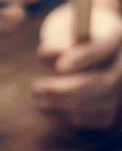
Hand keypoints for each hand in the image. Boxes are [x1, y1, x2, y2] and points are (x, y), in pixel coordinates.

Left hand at [32, 0, 121, 128]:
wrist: (83, 56)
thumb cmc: (69, 39)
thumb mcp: (61, 32)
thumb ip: (55, 40)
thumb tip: (48, 54)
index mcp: (114, 36)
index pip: (104, 47)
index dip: (84, 57)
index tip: (60, 67)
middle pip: (106, 82)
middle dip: (68, 89)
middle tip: (36, 87)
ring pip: (103, 103)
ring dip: (66, 104)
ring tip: (37, 97)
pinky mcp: (114, 108)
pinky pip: (98, 118)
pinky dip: (74, 116)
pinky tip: (51, 107)